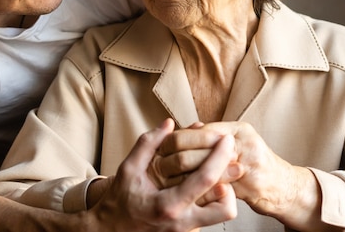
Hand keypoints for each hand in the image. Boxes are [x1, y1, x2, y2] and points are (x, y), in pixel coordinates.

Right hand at [90, 119, 237, 231]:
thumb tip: (169, 123)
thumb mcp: (128, 168)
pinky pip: (211, 216)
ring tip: (216, 174)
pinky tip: (205, 185)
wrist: (112, 230)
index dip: (219, 156)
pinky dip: (213, 199)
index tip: (227, 139)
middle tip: (230, 162)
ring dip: (224, 193)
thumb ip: (148, 144)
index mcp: (167, 204)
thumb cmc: (120, 198)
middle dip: (232, 183)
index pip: (205, 179)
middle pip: (226, 207)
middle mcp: (182, 222)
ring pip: (222, 214)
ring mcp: (187, 230)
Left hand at [160, 122, 322, 229]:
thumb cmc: (254, 162)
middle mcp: (244, 143)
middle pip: (197, 150)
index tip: (160, 147)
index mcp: (239, 129)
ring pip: (203, 170)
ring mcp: (248, 164)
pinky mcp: (248, 187)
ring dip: (183, 178)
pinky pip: (215, 189)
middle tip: (158, 167)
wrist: (284, 187)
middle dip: (175, 160)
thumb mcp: (236, 141)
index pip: (198, 131)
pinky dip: (197, 192)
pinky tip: (183, 194)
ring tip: (165, 181)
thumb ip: (212, 134)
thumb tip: (186, 127)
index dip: (176, 140)